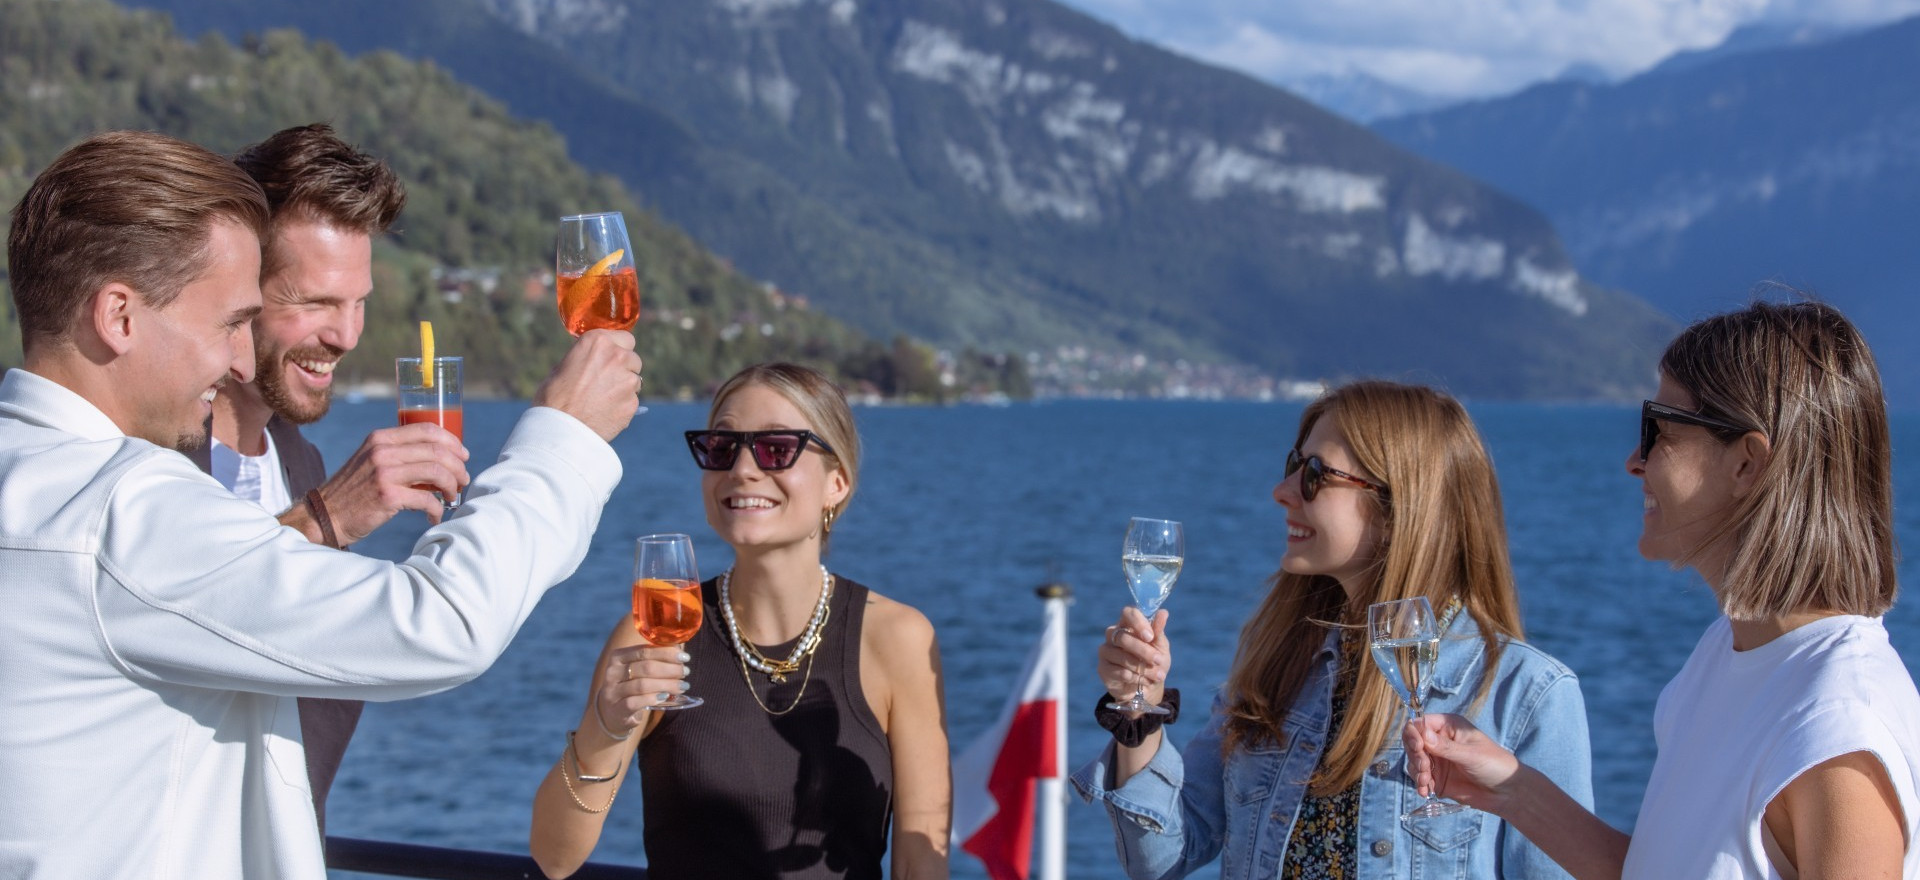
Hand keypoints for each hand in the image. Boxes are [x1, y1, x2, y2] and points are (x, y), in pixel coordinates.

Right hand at [295, 423, 469, 542]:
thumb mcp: (372, 462)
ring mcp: (384, 473)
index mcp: (381, 438)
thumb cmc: (355, 492)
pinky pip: (427, 499)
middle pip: (437, 451)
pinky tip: (434, 516)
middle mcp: (382, 451)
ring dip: (452, 486)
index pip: (428, 430)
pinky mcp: (387, 496)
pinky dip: (437, 509)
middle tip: (463, 480)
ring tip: (452, 497)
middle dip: (458, 467)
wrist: (324, 516)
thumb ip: (398, 455)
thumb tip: (441, 460)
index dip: (452, 442)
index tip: (463, 456)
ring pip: (437, 471)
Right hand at [534, 329, 641, 441]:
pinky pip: (632, 400)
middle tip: (606, 380)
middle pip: (633, 358)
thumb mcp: (563, 366)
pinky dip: (622, 406)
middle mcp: (617, 356)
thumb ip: (586, 358)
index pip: (625, 338)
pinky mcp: (632, 403)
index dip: (618, 348)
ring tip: (602, 399)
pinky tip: (605, 412)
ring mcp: (627, 380)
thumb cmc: (554, 397)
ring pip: (635, 379)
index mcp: (597, 342)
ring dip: (624, 387)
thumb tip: (593, 359)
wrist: (559, 428)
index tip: (612, 357)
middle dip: (624, 367)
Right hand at [595, 642, 693, 735]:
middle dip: (670, 669)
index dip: (666, 653)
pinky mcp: (617, 709)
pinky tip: (665, 697)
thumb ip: (655, 658)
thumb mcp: (638, 669)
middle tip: (685, 672)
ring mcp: (612, 691)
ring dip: (666, 684)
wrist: (613, 713)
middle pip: (646, 667)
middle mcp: (612, 672)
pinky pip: (636, 702)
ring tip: (682, 686)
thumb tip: (679, 649)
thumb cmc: (631, 686)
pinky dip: (653, 698)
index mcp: (618, 657)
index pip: (644, 651)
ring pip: (642, 685)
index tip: (684, 657)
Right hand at [1097, 606, 1169, 711]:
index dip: (1138, 623)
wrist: (1149, 688)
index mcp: (1128, 624)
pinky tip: (1143, 681)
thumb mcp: (1160, 647)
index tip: (1150, 637)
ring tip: (1157, 676)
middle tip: (1158, 660)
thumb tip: (1163, 612)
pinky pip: (1118, 671)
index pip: (1128, 613)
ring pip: (1120, 656)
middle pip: (1123, 637)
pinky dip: (1135, 677)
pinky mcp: (1103, 668)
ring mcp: (1105, 651)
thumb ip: (1158, 631)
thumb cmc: (1154, 662)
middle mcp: (1113, 635)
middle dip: (1143, 651)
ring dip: (1142, 668)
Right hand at [1402, 712, 1523, 812]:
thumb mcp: (1471, 754)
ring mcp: (1438, 761)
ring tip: (1427, 783)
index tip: (1418, 747)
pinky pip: (1420, 779)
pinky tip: (1425, 792)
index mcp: (1448, 727)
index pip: (1421, 723)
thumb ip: (1445, 747)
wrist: (1507, 793)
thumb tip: (1422, 734)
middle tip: (1424, 769)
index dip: (1414, 734)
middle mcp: (1439, 741)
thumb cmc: (1495, 764)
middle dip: (1415, 756)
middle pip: (1413, 743)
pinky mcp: (1437, 779)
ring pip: (1414, 762)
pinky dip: (1420, 785)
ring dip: (1417, 773)